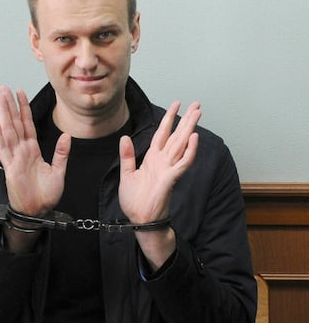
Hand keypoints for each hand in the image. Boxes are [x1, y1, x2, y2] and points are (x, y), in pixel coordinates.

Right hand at [0, 85, 69, 215]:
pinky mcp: (10, 168)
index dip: (23, 108)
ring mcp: (14, 158)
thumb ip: (61, 153)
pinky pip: (3, 149)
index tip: (20, 93)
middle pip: (14, 123)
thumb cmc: (46, 195)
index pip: (27, 125)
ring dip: (3, 114)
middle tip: (4, 88)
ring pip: (7, 131)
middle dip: (9, 105)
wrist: (38, 211)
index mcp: (32, 150)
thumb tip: (66, 135)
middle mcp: (21, 151)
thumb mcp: (59, 171)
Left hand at [118, 101, 199, 223]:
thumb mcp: (126, 174)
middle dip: (186, 119)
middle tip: (196, 104)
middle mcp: (163, 161)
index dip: (169, 119)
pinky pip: (182, 163)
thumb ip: (127, 156)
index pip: (162, 134)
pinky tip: (193, 138)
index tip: (176, 105)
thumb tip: (124, 137)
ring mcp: (168, 169)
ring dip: (190, 129)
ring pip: (182, 144)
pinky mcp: (170, 178)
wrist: (139, 218)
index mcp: (152, 159)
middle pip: (177, 136)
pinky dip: (189, 151)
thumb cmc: (135, 200)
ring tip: (198, 113)